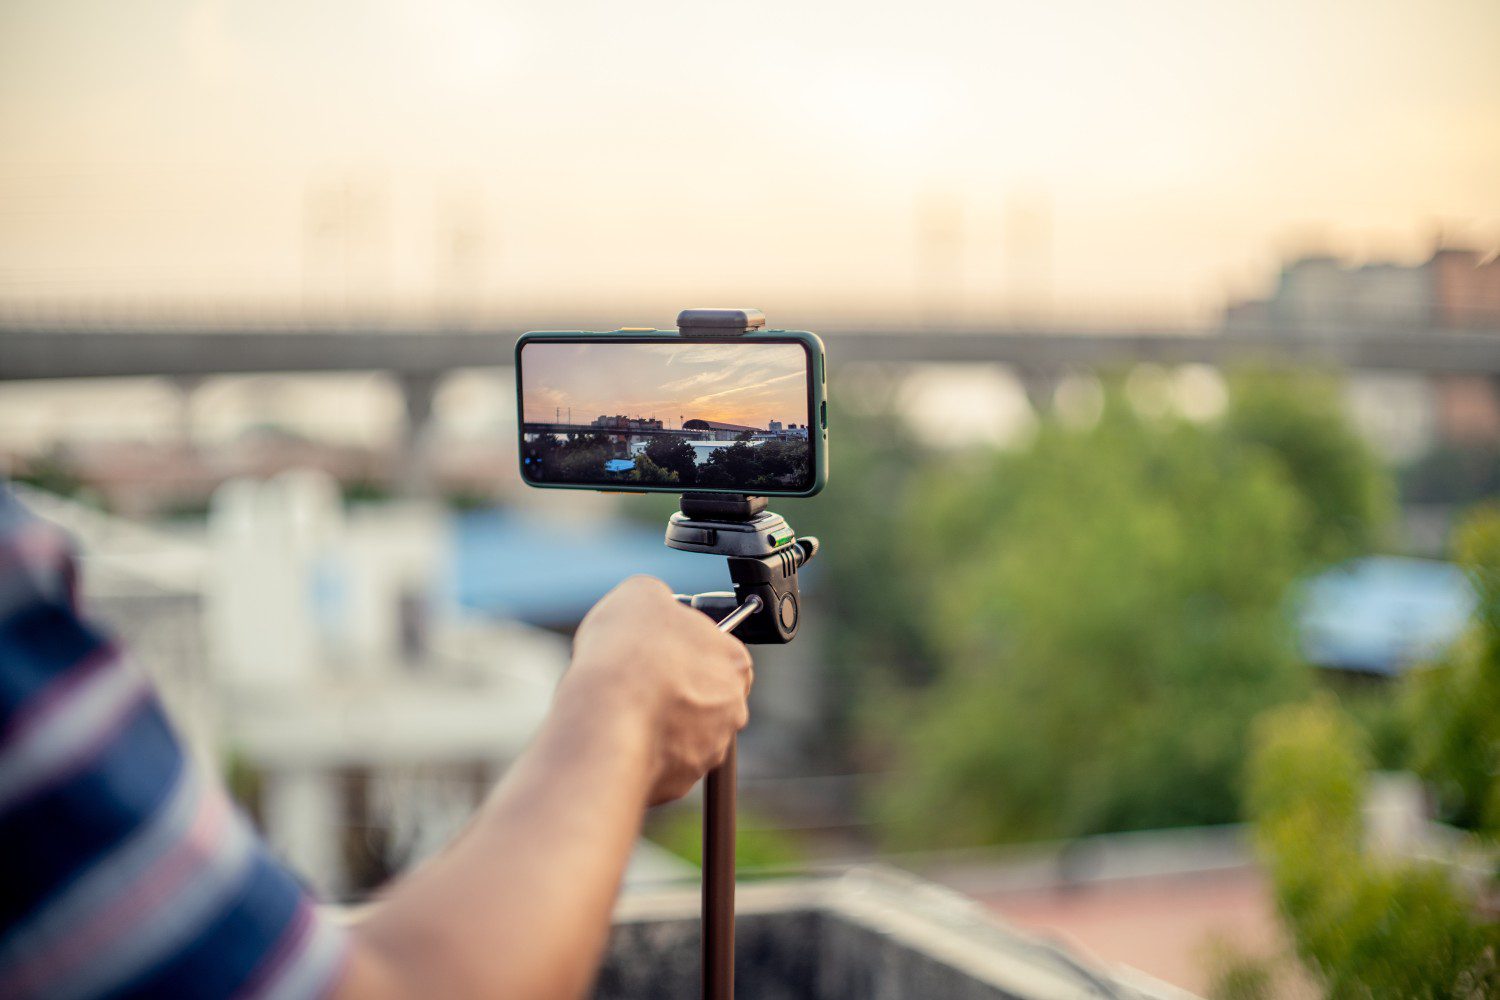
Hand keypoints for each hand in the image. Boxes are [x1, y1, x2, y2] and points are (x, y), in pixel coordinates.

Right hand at [565, 576, 752, 804]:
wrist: (605, 718)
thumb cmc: (627, 654)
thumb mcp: (640, 593)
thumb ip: (658, 599)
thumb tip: (654, 603)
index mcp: (734, 661)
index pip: (719, 652)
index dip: (684, 648)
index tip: (659, 649)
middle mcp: (732, 709)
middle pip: (705, 695)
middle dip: (675, 688)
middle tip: (637, 678)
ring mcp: (708, 749)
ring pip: (685, 732)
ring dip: (660, 721)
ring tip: (621, 706)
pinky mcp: (681, 781)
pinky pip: (663, 762)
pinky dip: (644, 750)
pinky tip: (618, 734)